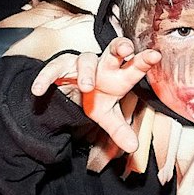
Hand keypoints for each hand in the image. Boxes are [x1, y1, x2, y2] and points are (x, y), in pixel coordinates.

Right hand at [33, 39, 160, 154]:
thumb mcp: (106, 115)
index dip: (144, 60)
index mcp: (118, 75)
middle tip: (125, 50)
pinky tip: (38, 91)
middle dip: (119, 47)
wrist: (69, 91)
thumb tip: (133, 147)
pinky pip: (53, 69)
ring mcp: (81, 63)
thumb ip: (120, 130)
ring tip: (87, 87)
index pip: (134, 65)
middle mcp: (103, 65)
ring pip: (85, 60)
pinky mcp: (60, 66)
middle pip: (113, 50)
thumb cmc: (95, 97)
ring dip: (86, 72)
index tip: (155, 56)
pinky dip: (45, 78)